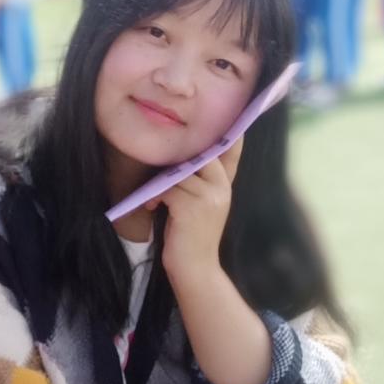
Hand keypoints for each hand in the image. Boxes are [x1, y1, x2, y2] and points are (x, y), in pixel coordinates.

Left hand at [151, 139, 241, 286]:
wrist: (195, 268)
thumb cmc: (191, 236)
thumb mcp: (201, 204)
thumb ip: (199, 181)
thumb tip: (180, 157)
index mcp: (225, 184)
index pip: (229, 150)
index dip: (229, 132)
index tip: (231, 114)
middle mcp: (221, 187)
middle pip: (199, 155)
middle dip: (177, 158)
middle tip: (160, 169)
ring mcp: (209, 197)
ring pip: (178, 173)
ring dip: (160, 184)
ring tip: (154, 199)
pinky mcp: (192, 207)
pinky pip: (168, 188)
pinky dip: (155, 196)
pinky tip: (152, 207)